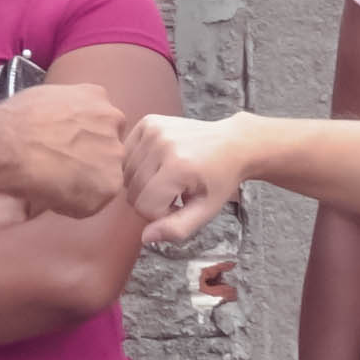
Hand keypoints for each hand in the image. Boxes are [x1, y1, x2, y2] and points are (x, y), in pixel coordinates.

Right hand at [0, 84, 130, 219]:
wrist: (10, 146)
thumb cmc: (15, 122)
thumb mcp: (47, 99)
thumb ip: (67, 113)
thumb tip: (63, 133)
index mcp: (97, 96)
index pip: (99, 122)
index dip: (80, 138)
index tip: (63, 146)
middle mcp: (114, 122)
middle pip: (106, 146)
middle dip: (88, 156)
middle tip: (59, 165)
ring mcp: (115, 153)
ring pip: (102, 174)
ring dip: (83, 180)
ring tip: (53, 181)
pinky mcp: (109, 184)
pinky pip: (92, 201)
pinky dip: (74, 204)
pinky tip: (53, 194)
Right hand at [127, 113, 255, 245]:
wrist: (233, 143)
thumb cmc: (220, 179)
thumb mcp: (206, 210)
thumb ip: (177, 228)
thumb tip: (145, 237)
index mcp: (178, 167)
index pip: (145, 206)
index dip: (159, 215)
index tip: (179, 206)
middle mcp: (162, 144)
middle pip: (132, 190)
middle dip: (150, 200)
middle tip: (174, 194)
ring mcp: (154, 130)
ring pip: (126, 174)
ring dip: (143, 184)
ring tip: (168, 180)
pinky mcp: (149, 122)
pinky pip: (127, 154)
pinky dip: (137, 165)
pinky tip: (158, 165)